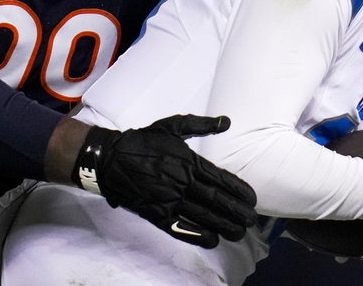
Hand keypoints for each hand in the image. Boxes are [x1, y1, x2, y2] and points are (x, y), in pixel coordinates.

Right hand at [72, 114, 257, 247]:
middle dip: (236, 211)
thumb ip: (201, 125)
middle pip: (215, 200)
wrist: (110, 158)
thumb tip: (227, 121)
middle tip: (251, 220)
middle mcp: (181, 182)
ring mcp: (168, 200)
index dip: (238, 191)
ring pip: (202, 216)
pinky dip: (196, 235)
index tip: (252, 199)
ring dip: (222, 225)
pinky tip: (211, 240)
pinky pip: (179, 228)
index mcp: (188, 161)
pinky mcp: (155, 213)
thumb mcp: (172, 126)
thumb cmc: (143, 142)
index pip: (220, 179)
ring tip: (238, 232)